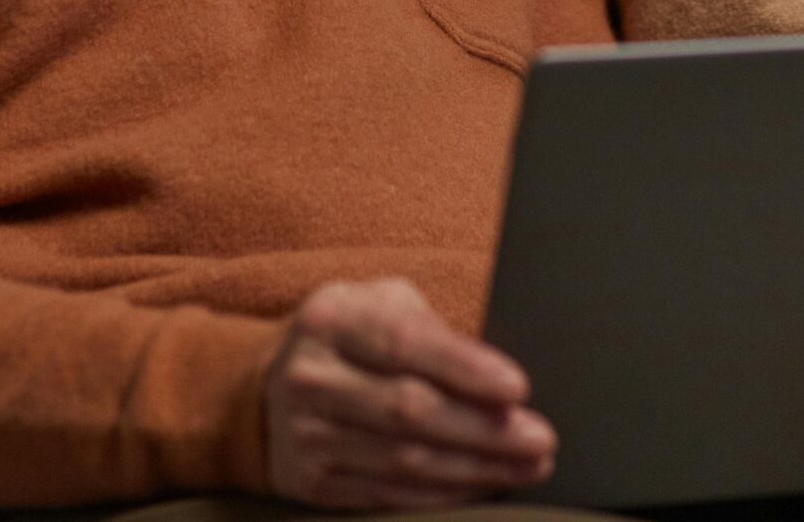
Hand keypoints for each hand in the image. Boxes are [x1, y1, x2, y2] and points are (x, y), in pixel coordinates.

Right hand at [263, 278, 556, 510]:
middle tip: (539, 439)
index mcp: (332, 320)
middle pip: (409, 410)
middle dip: (483, 429)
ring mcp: (307, 435)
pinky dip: (443, 494)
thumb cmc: (350, 339)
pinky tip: (483, 485)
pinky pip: (388, 495)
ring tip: (528, 466)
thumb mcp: (380, 306)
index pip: (404, 343)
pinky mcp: (312, 482)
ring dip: (475, 468)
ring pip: (404, 461)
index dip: (464, 368)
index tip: (518, 387)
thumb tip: (498, 375)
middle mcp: (312, 378)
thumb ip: (431, 330)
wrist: (264, 390)